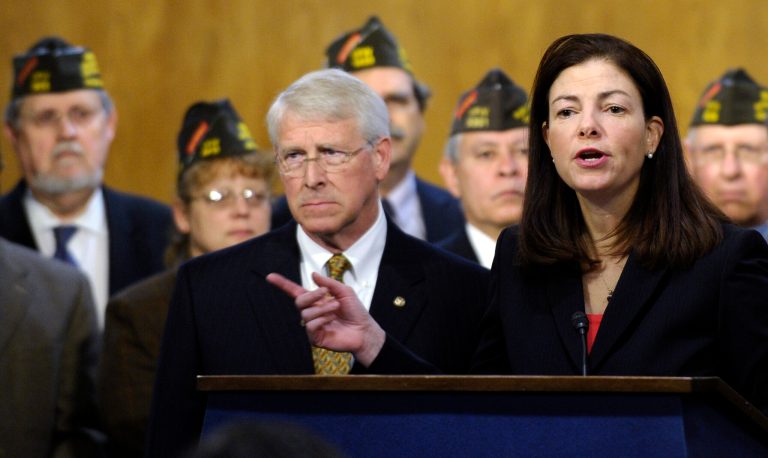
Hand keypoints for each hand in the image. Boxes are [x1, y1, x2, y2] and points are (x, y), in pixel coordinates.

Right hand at [266, 272, 385, 365]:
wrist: (364, 330)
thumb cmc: (356, 311)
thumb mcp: (344, 292)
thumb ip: (329, 283)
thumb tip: (313, 274)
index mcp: (316, 301)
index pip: (295, 292)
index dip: (282, 284)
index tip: (270, 276)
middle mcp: (312, 312)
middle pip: (299, 301)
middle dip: (312, 295)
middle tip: (326, 293)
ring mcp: (313, 326)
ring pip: (305, 313)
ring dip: (323, 308)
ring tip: (336, 308)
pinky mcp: (315, 338)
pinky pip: (310, 326)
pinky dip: (322, 320)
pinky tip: (332, 320)